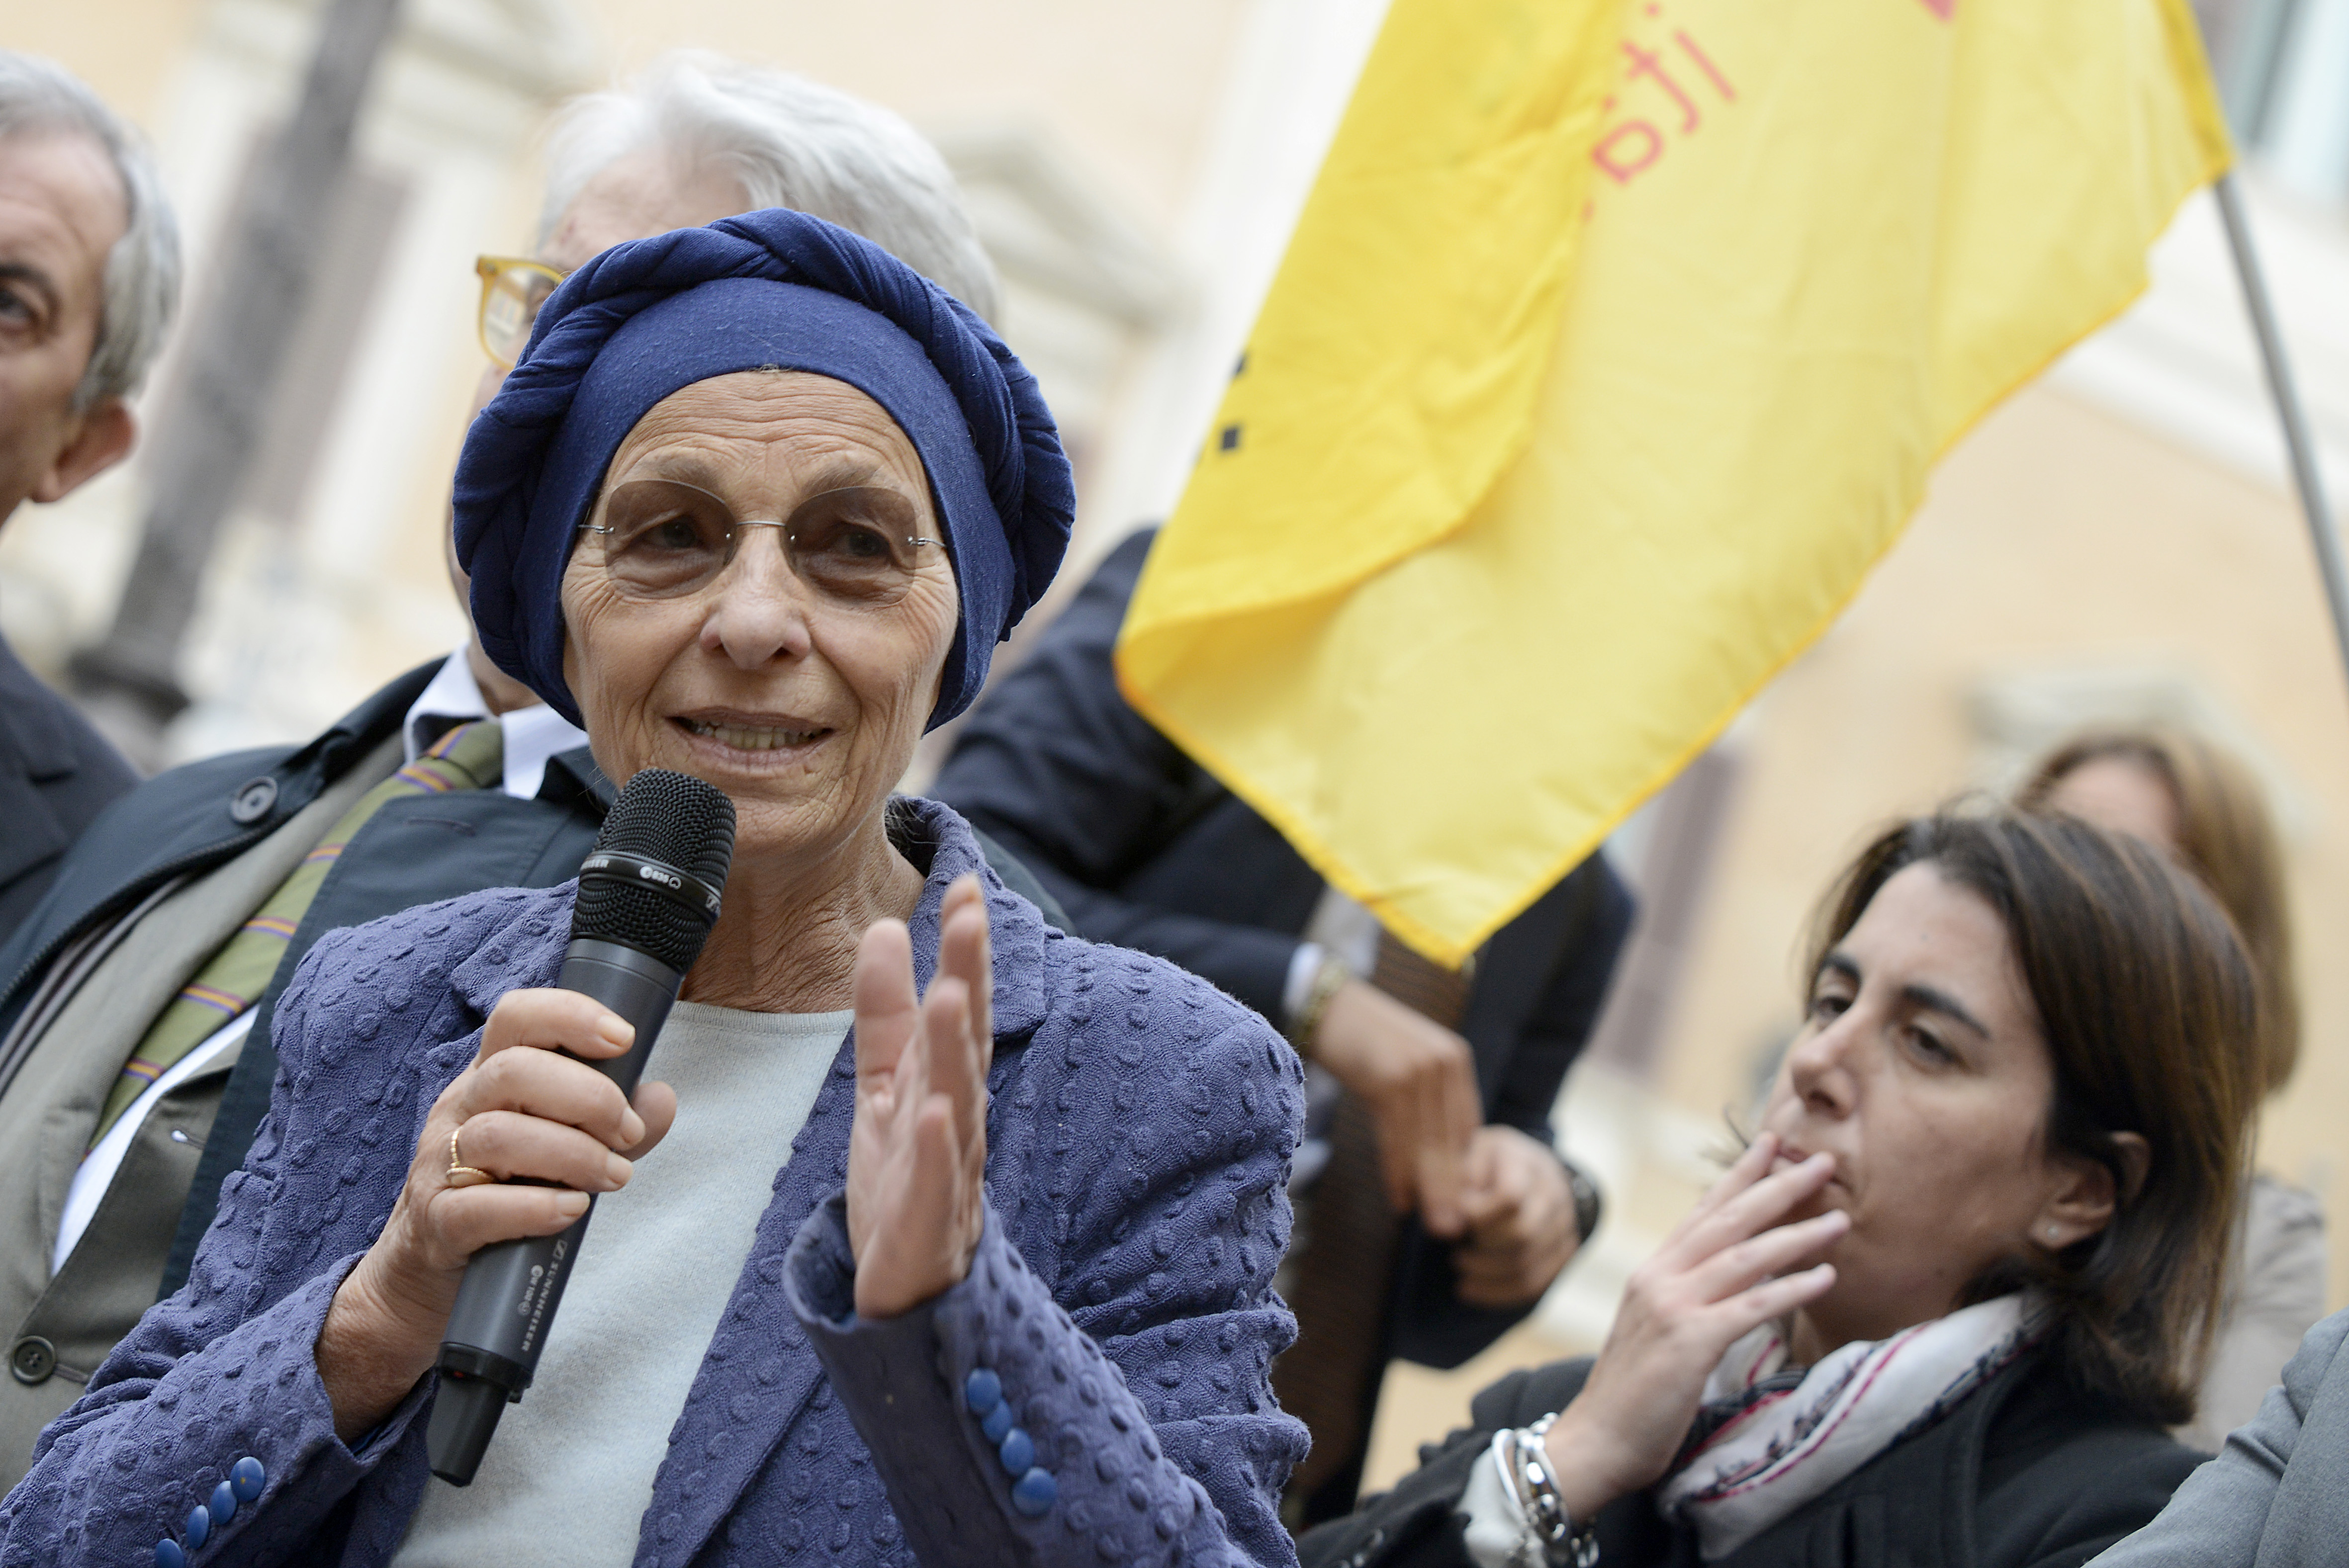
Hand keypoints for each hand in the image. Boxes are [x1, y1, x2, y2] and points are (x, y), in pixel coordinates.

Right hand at [318, 989, 675, 1440]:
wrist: (429, 1267)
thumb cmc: (508, 1190)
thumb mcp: (564, 1145)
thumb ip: (616, 1122)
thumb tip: (660, 1099)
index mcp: (491, 1077)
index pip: (516, 1017)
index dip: (571, 1015)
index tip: (622, 1039)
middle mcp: (461, 1110)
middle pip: (513, 1071)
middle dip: (588, 1097)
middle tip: (627, 1134)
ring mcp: (442, 1165)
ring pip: (497, 1136)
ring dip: (573, 1154)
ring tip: (614, 1176)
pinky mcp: (438, 1223)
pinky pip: (478, 1207)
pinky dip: (535, 1206)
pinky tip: (571, 1209)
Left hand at [847, 874, 992, 1318]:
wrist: (911, 1293)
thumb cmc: (907, 1181)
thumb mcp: (885, 1083)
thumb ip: (886, 1012)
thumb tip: (884, 927)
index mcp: (945, 1083)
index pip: (960, 1007)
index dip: (963, 949)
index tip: (964, 887)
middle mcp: (957, 1120)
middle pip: (967, 1042)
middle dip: (970, 978)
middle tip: (969, 917)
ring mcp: (948, 1174)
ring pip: (957, 1102)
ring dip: (955, 1049)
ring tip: (951, 995)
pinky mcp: (926, 1227)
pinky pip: (933, 1184)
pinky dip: (935, 1149)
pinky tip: (933, 1112)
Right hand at [1309, 978, 1479, 1234]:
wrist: (1324, 1003)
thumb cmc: (1361, 1042)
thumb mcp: (1403, 1068)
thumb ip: (1426, 1104)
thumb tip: (1434, 1158)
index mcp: (1455, 1059)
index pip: (1467, 1128)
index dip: (1461, 1171)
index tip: (1461, 1209)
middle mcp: (1445, 1061)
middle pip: (1451, 1138)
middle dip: (1452, 1188)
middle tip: (1453, 1230)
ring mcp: (1420, 1067)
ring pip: (1428, 1141)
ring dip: (1431, 1188)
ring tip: (1434, 1225)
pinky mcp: (1392, 1075)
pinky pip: (1399, 1135)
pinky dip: (1399, 1170)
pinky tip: (1401, 1199)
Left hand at [1452, 1126, 1579, 1307]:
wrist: (1524, 1166)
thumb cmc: (1481, 1162)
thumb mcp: (1461, 1155)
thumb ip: (1449, 1183)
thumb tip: (1448, 1228)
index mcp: (1525, 1162)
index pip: (1510, 1197)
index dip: (1478, 1215)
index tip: (1456, 1215)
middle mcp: (1554, 1191)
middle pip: (1523, 1235)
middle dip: (1481, 1248)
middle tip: (1455, 1251)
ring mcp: (1565, 1223)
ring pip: (1528, 1265)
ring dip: (1485, 1275)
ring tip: (1458, 1266)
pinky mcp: (1564, 1250)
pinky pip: (1535, 1283)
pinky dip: (1498, 1292)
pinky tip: (1468, 1289)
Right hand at [1539, 1132, 1846, 1521]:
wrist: (1597, 1440)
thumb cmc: (1634, 1396)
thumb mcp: (1660, 1331)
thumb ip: (1691, 1298)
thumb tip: (1740, 1279)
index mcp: (1654, 1272)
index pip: (1703, 1211)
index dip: (1740, 1175)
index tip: (1772, 1144)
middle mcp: (1660, 1277)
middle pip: (1728, 1220)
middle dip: (1777, 1186)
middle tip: (1820, 1161)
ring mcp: (1672, 1307)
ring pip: (1744, 1256)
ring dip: (1797, 1234)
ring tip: (1840, 1220)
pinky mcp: (1689, 1342)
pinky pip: (1750, 1307)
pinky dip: (1790, 1288)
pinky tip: (1825, 1278)